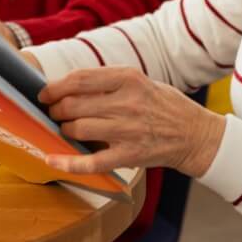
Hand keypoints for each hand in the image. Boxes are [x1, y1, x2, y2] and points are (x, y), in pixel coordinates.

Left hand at [39, 67, 224, 177]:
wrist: (196, 135)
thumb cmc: (164, 105)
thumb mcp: (141, 81)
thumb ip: (108, 82)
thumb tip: (67, 86)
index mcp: (129, 79)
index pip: (80, 79)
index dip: (55, 87)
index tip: (45, 93)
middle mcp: (127, 103)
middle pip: (74, 104)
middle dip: (57, 110)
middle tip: (55, 113)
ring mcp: (128, 130)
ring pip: (78, 129)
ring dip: (64, 130)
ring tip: (65, 130)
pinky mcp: (129, 156)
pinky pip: (91, 162)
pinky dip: (68, 162)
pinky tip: (52, 160)